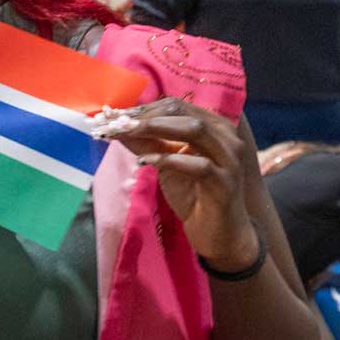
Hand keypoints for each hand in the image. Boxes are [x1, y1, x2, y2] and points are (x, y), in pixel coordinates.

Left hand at [102, 97, 257, 268]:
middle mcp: (226, 137)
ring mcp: (229, 158)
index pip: (175, 106)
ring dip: (153, 129)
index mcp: (212, 127)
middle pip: (182, 112)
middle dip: (143, 116)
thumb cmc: (192, 194)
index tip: (110, 115)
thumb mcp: (165, 163)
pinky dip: (168, 159)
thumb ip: (146, 143)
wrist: (218, 233)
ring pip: (193, 130)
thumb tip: (116, 125)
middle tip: (112, 123)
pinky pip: (197, 164)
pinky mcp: (225, 182)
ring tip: (124, 134)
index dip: (141, 108)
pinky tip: (144, 162)